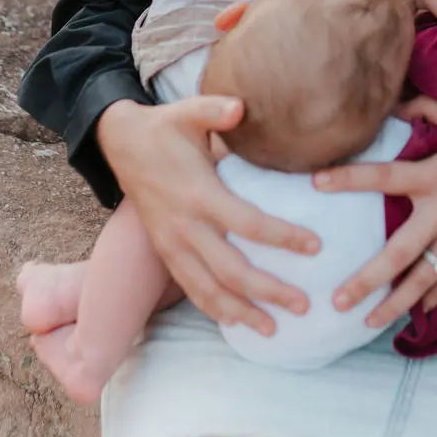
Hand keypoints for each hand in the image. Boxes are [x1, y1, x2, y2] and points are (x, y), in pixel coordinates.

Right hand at [96, 96, 321, 334]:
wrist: (121, 145)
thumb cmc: (165, 127)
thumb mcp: (188, 111)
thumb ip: (215, 109)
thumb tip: (241, 106)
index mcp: (199, 193)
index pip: (247, 223)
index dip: (282, 237)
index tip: (315, 246)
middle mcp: (185, 226)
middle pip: (232, 269)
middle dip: (268, 291)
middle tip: (303, 305)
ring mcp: (172, 244)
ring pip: (209, 289)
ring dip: (242, 312)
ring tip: (274, 330)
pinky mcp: (165, 252)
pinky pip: (190, 288)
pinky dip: (213, 308)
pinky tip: (236, 322)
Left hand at [312, 97, 436, 327]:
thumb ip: (429, 112)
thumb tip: (397, 103)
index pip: (384, 178)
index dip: (349, 179)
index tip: (315, 183)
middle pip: (398, 253)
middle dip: (366, 279)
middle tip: (336, 301)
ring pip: (422, 278)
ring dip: (393, 303)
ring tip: (365, 323)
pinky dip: (432, 296)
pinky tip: (415, 311)